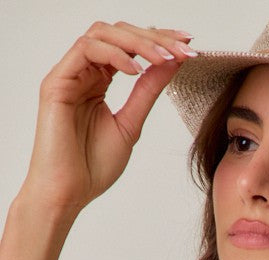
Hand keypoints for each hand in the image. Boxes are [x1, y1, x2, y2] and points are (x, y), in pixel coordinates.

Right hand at [20, 22, 195, 216]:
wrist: (68, 193)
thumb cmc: (93, 167)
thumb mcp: (131, 124)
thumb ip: (148, 92)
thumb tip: (172, 62)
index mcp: (99, 80)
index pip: (129, 47)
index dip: (159, 40)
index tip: (188, 44)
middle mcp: (83, 72)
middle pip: (118, 33)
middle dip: (154, 37)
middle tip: (183, 46)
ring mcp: (69, 74)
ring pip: (102, 34)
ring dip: (138, 42)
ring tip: (164, 59)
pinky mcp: (57, 82)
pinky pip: (86, 50)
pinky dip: (115, 55)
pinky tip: (136, 70)